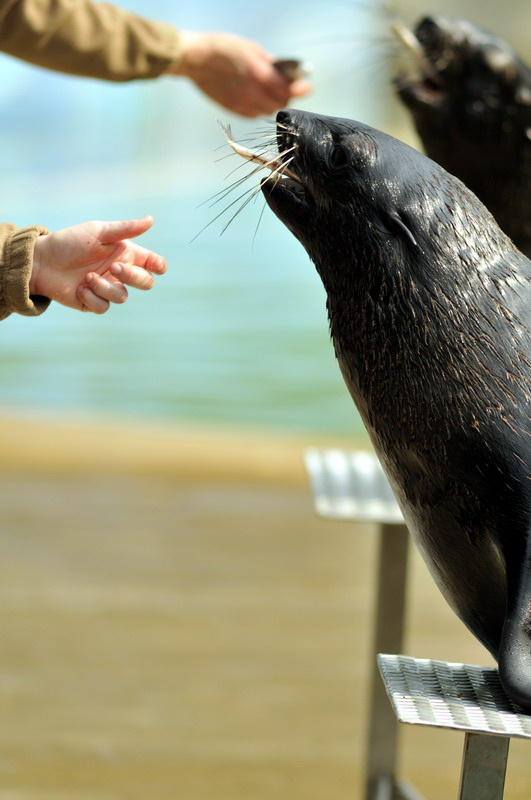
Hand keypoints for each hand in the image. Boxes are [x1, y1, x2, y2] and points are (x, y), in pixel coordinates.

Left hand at [31, 216, 166, 313]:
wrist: (41, 261)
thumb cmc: (69, 242)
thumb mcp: (98, 231)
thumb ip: (125, 229)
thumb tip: (151, 220)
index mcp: (124, 254)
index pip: (152, 263)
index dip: (158, 265)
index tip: (155, 265)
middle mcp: (119, 272)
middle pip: (145, 282)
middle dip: (133, 276)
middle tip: (113, 267)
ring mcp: (107, 288)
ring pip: (122, 296)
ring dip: (106, 287)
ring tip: (87, 277)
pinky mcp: (93, 303)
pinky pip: (104, 307)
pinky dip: (92, 298)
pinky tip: (79, 288)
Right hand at [170, 31, 311, 116]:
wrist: (194, 60)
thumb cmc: (221, 48)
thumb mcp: (249, 48)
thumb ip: (269, 63)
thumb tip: (282, 71)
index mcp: (259, 74)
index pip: (287, 89)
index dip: (300, 89)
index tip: (307, 87)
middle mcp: (252, 93)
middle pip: (280, 104)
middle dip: (287, 96)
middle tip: (288, 88)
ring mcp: (242, 103)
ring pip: (268, 111)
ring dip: (273, 104)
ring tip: (270, 93)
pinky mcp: (234, 109)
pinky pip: (254, 115)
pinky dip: (260, 108)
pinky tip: (256, 99)